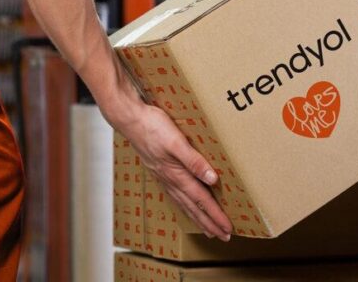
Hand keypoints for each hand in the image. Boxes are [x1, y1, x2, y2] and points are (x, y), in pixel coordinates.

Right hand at [100, 81, 232, 241]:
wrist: (130, 119)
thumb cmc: (153, 127)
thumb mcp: (176, 142)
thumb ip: (194, 161)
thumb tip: (212, 178)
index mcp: (177, 175)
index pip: (201, 201)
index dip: (215, 216)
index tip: (227, 229)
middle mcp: (170, 180)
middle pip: (194, 208)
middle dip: (209, 223)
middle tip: (223, 237)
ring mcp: (164, 177)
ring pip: (184, 204)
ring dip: (198, 218)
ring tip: (208, 230)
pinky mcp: (160, 170)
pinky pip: (175, 195)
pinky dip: (185, 206)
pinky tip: (187, 206)